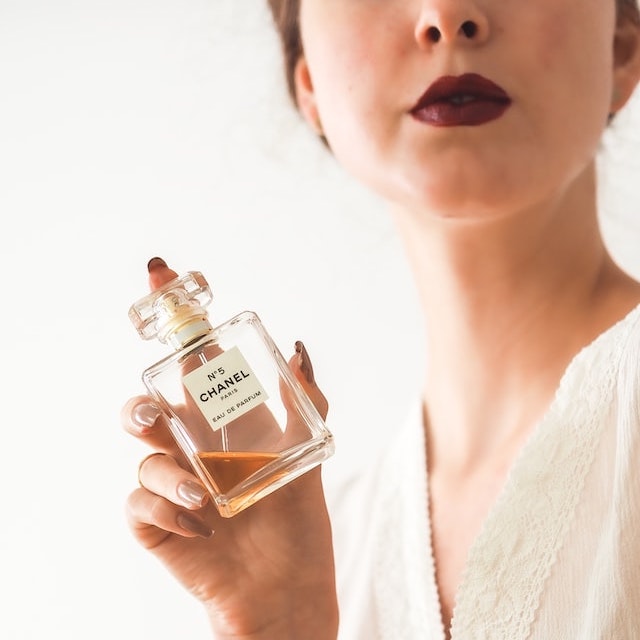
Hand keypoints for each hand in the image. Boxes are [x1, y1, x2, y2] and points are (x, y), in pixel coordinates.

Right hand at [122, 259, 337, 638]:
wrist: (287, 586)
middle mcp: (193, 448)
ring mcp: (173, 483)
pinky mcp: (157, 522)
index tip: (163, 276)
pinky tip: (202, 525)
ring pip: (141, 454)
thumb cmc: (295, 521)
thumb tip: (299, 347)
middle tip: (159, 412)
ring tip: (204, 494)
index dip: (177, 325)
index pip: (192, 367)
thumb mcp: (306, 454)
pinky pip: (139, 503)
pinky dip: (167, 510)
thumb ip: (305, 400)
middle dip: (143, 402)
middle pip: (148, 405)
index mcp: (225, 424)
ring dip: (166, 469)